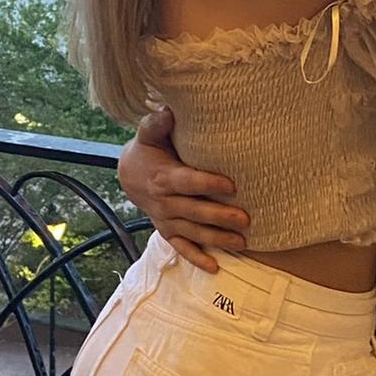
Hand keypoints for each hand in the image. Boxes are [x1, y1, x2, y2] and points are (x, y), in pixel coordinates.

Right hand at [116, 108, 248, 273]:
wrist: (130, 175)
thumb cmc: (149, 150)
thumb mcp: (149, 134)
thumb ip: (158, 123)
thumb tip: (168, 109)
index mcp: (164, 177)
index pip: (188, 182)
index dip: (208, 184)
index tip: (232, 185)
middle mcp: (165, 202)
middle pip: (195, 211)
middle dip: (220, 216)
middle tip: (246, 219)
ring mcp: (167, 220)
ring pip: (193, 232)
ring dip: (216, 238)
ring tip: (241, 242)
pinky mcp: (168, 231)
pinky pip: (182, 248)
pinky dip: (196, 258)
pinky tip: (215, 267)